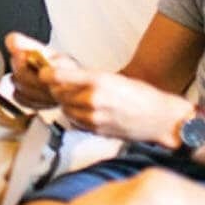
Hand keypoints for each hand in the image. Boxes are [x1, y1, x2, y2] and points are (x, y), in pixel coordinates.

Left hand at [7, 32, 187, 143]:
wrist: (161, 119)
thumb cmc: (142, 96)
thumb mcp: (114, 78)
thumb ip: (87, 78)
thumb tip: (62, 75)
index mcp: (98, 80)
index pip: (59, 77)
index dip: (47, 75)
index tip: (44, 73)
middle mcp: (93, 99)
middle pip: (58, 93)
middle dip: (58, 88)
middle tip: (63, 84)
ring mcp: (93, 117)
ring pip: (64, 108)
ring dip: (67, 103)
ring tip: (81, 98)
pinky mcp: (95, 130)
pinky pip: (75, 120)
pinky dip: (76, 115)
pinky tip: (88, 111)